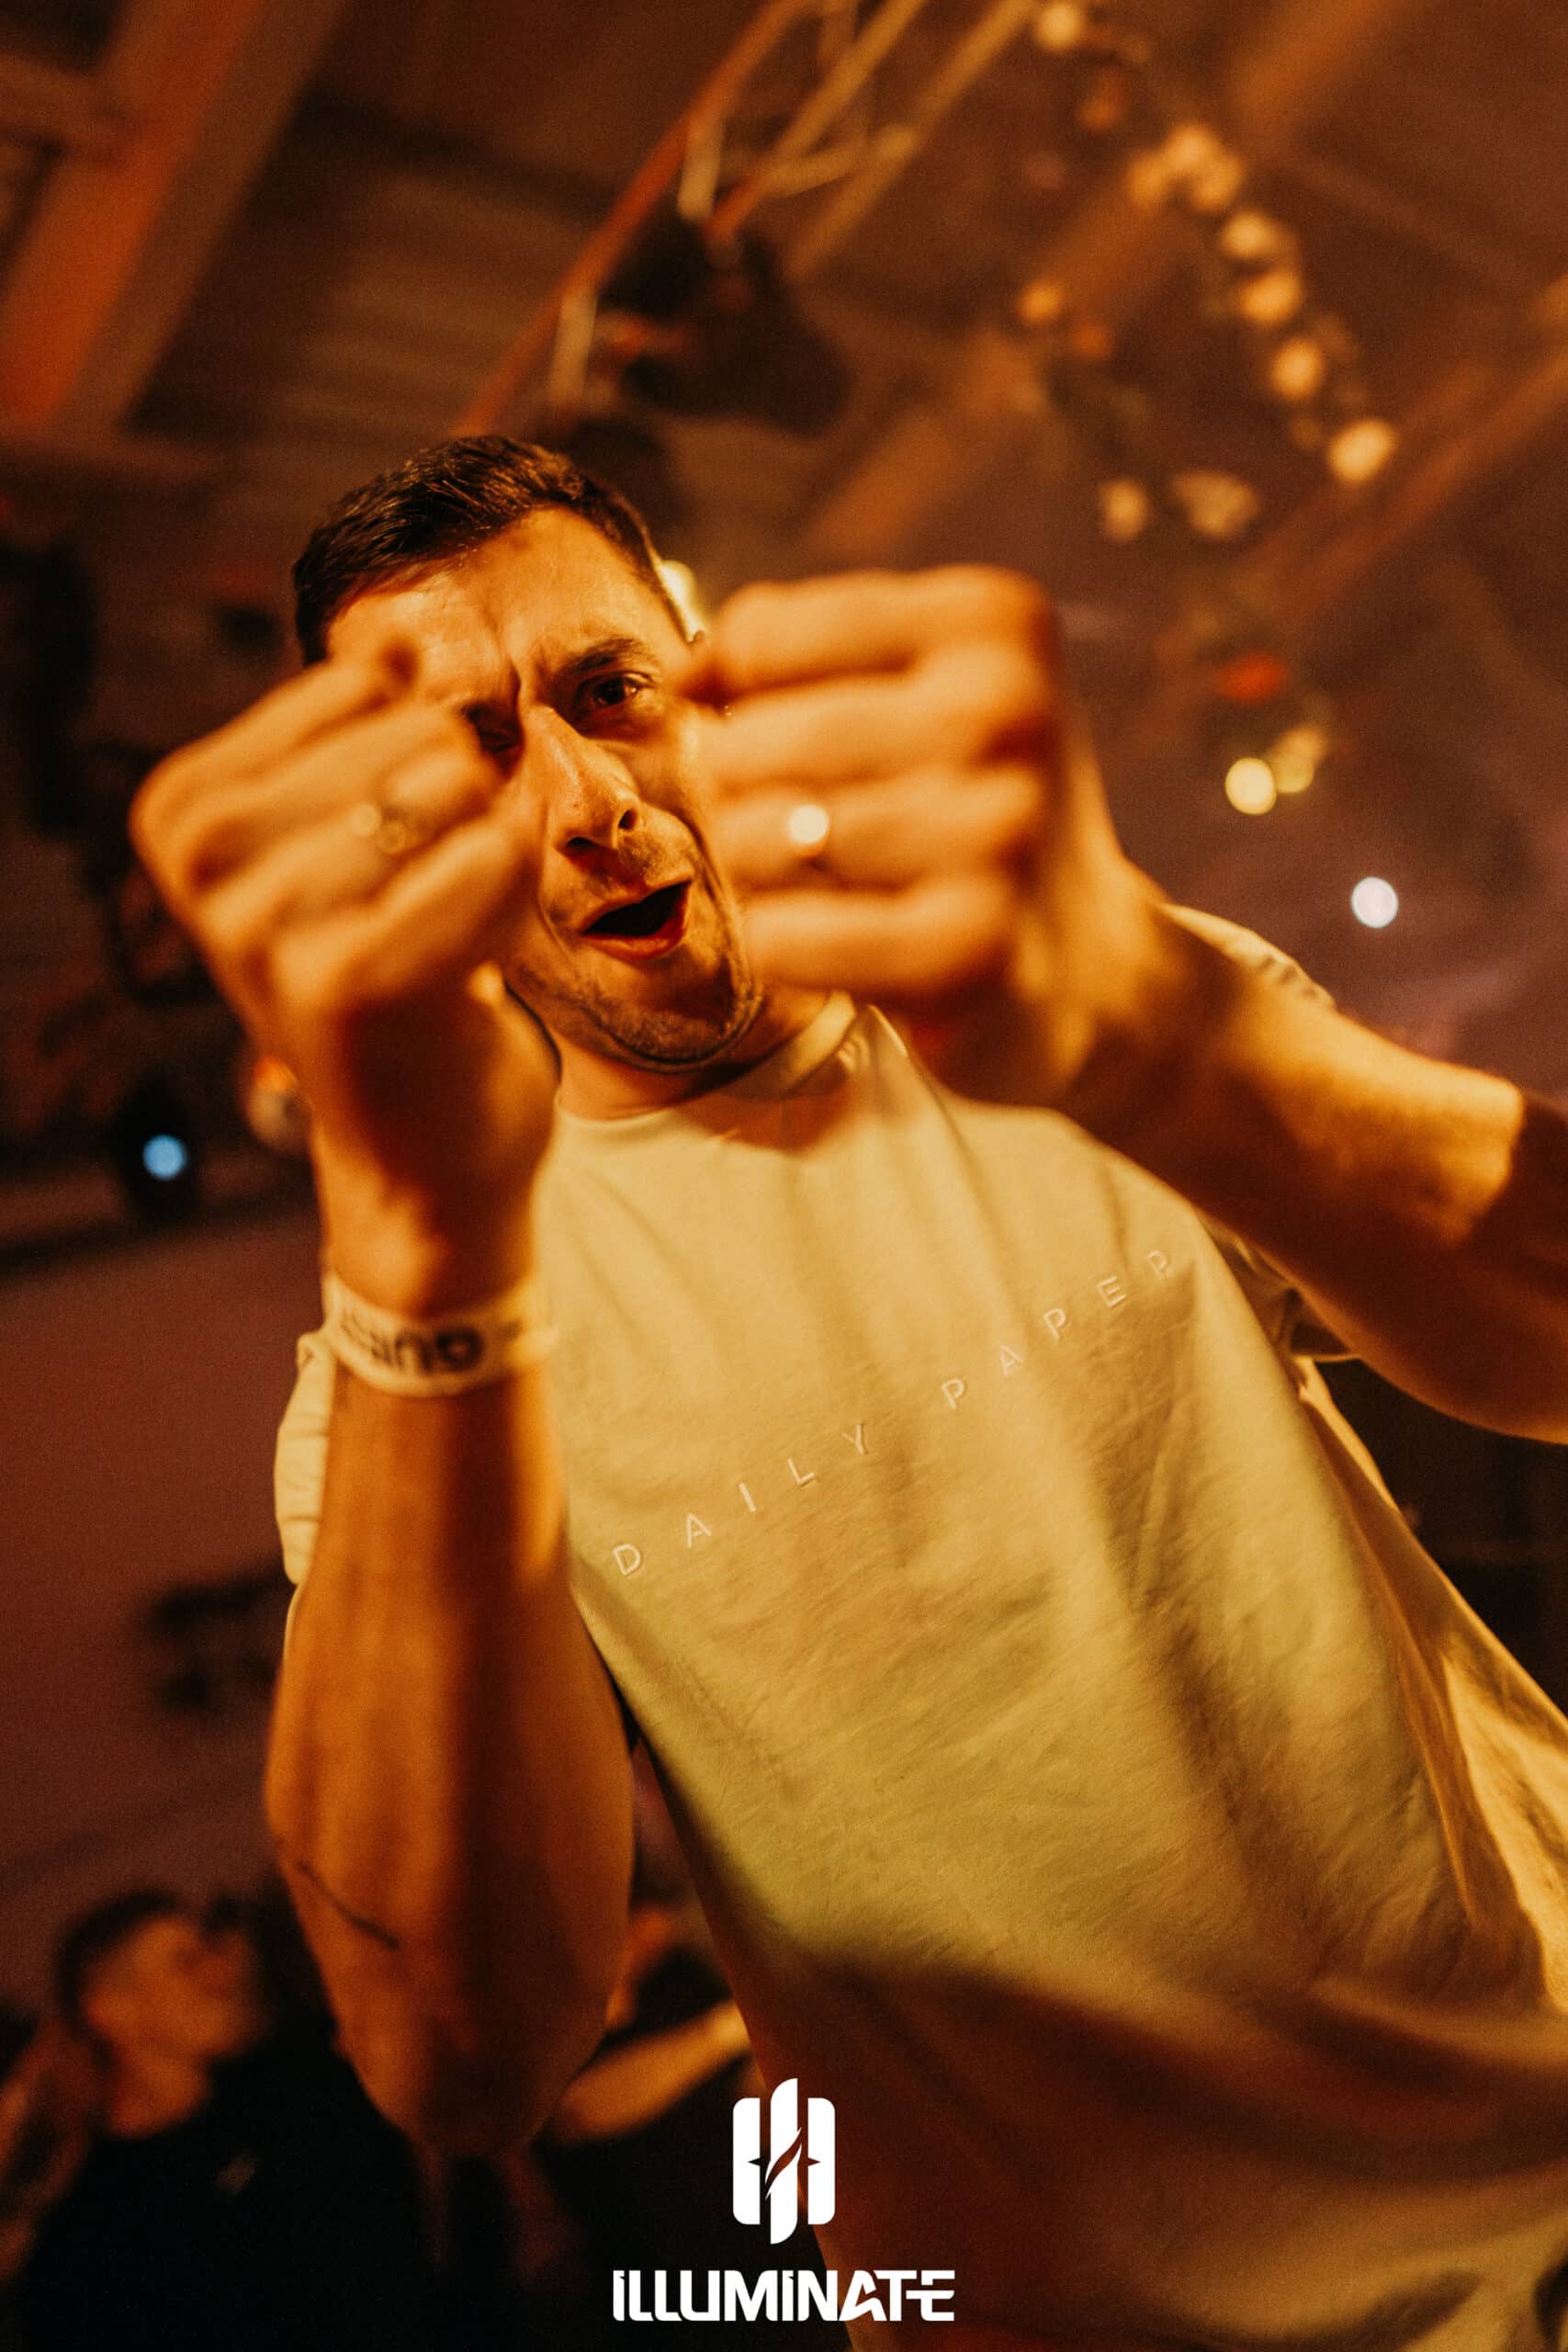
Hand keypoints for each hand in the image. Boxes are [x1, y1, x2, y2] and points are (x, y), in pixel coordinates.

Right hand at [131, 648, 557, 1305]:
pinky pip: (490, 859)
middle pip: (422, 734)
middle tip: (430, 917)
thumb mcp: (377, 832)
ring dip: (494, 868)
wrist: (426, 1152)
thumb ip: (385, 720)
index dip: (427, 761)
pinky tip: (474, 977)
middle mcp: (202, 863)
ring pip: (459, 792)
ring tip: (444, 947)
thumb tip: (401, 624)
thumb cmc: (409, 977)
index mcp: (185, 809)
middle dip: (470, 816)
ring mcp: (260, 927)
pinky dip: (514, 906)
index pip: (367, 684)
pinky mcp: (343, 986)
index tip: (395, 863)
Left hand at [688, 567, 1172, 1109]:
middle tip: (815, 833)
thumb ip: (786, 655)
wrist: (1091, 969)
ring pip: (758, 841)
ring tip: (840, 885)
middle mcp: (1008, 711)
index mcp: (994, 622)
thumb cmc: (969, 812)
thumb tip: (683, 677)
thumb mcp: (914, 694)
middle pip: (750, 745)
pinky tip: (854, 947)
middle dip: (746, 800)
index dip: (740, 703)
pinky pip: (784, 937)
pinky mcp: (970, 949)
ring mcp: (998, 832)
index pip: (768, 637)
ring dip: (768, 879)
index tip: (790, 743)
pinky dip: (791, 949)